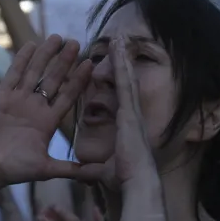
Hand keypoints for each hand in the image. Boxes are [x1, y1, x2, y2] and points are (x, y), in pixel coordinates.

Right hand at [0, 36, 99, 186]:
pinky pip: (13, 75)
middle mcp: (36, 108)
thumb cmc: (14, 170)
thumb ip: (70, 169)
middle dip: (65, 61)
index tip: (90, 64)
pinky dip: (21, 60)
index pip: (68, 96)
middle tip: (76, 42)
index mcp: (49, 122)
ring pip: (35, 73)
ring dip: (46, 55)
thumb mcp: (47, 169)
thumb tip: (96, 175)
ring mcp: (19, 101)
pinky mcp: (1, 97)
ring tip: (57, 37)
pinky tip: (30, 45)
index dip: (78, 80)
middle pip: (54, 79)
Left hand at [103, 38, 159, 191]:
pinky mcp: (130, 109)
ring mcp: (131, 110)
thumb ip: (91, 169)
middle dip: (122, 63)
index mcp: (126, 126)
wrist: (138, 183)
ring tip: (119, 37)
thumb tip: (81, 174)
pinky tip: (119, 46)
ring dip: (123, 56)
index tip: (115, 70)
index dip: (118, 83)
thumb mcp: (102, 172)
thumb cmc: (125, 180)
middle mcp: (130, 114)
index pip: (119, 99)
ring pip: (126, 77)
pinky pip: (124, 81)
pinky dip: (122, 62)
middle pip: (125, 82)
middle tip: (119, 43)